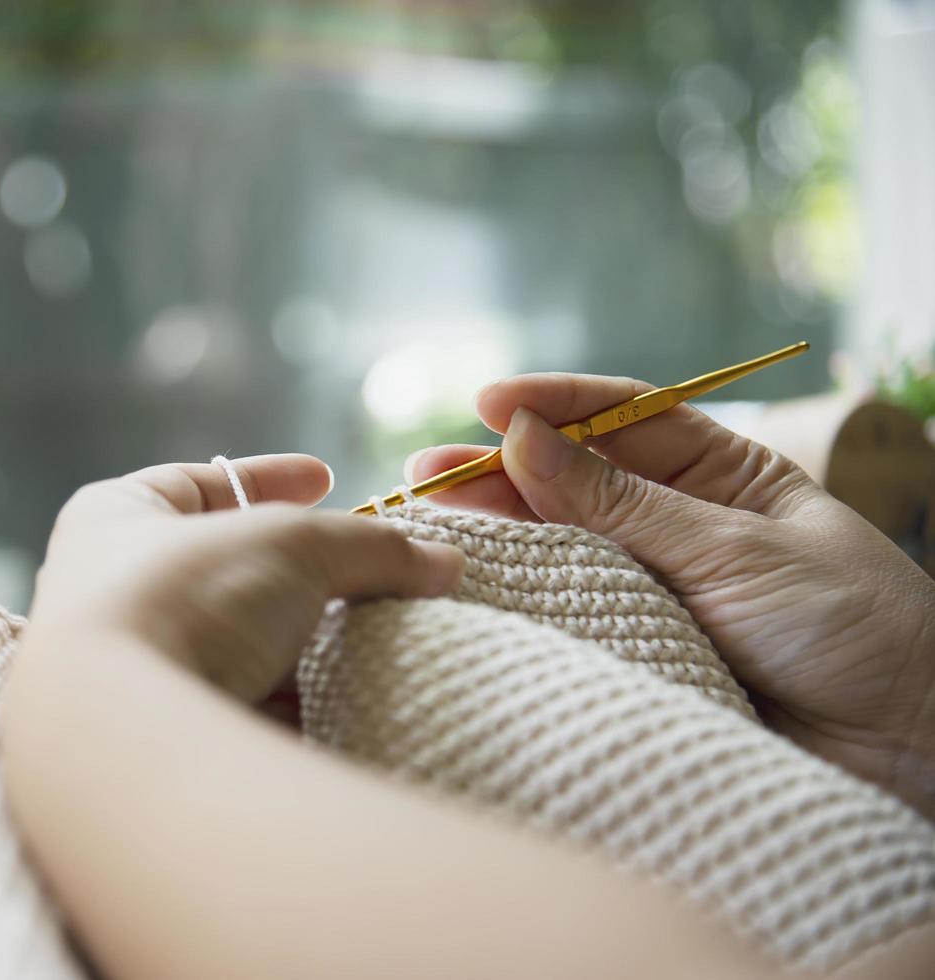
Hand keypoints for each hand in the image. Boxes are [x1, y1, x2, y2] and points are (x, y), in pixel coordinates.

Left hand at [27, 455, 463, 702]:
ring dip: (299, 651)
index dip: (268, 479)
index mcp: (114, 520)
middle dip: (301, 576)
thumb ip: (372, 547)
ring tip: (367, 647)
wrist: (124, 742)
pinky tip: (337, 709)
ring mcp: (129, 673)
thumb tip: (442, 563)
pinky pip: (235, 713)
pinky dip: (287, 708)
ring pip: (234, 648)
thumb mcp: (295, 546)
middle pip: (225, 571)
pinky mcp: (156, 741)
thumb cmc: (188, 603)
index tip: (327, 480)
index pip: (200, 483)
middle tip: (366, 577)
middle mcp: (108, 594)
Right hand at [406, 373, 934, 818]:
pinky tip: (469, 580)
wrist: (901, 749)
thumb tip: (522, 438)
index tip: (488, 402)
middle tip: (426, 473)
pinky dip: (518, 596)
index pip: (625, 418)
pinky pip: (568, 613)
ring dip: (496, 531)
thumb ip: (622, 503)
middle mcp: (678, 526)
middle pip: (574, 482)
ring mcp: (654, 589)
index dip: (555, 403)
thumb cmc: (850, 627)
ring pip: (561, 547)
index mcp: (723, 476)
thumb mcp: (734, 547)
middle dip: (500, 471)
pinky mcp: (637, 650)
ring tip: (431, 518)